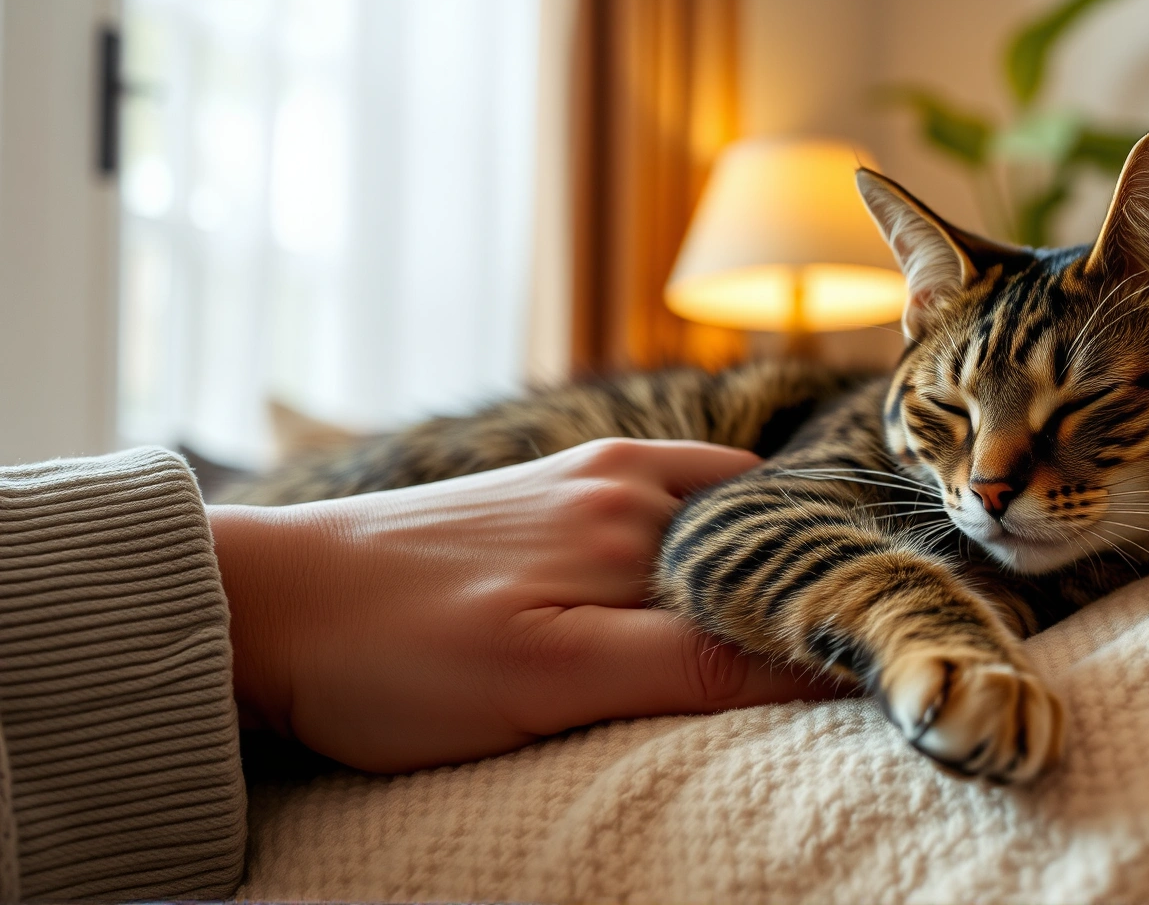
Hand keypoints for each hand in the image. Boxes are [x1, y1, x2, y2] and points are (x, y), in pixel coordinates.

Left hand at [208, 438, 839, 773]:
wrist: (262, 607)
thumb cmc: (393, 656)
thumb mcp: (551, 678)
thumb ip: (688, 666)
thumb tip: (817, 665)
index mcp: (638, 512)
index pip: (785, 566)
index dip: (837, 617)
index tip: (876, 673)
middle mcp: (627, 479)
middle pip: (765, 537)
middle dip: (809, 590)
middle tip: (843, 664)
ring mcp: (590, 480)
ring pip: (723, 522)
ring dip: (756, 572)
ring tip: (777, 637)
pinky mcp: (555, 492)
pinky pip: (668, 507)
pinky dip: (702, 546)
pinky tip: (693, 588)